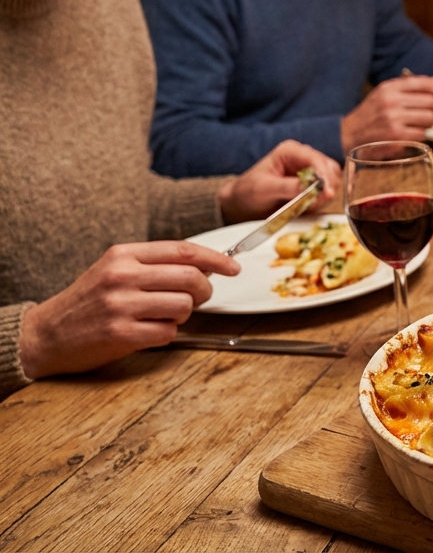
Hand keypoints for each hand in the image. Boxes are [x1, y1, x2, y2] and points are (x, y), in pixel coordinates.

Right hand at [17, 242, 240, 378]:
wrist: (46, 333)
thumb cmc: (89, 301)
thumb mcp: (116, 269)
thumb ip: (157, 264)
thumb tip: (207, 264)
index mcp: (123, 255)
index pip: (183, 250)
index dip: (216, 259)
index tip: (233, 268)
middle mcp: (122, 276)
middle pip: (191, 277)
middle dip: (203, 291)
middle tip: (195, 299)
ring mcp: (121, 305)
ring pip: (184, 306)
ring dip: (182, 315)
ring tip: (162, 316)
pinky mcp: (121, 333)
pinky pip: (169, 332)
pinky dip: (167, 334)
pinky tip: (148, 331)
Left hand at [216, 140, 340, 223]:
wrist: (243, 204)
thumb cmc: (249, 192)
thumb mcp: (265, 189)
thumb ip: (289, 187)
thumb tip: (312, 187)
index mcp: (291, 151)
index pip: (316, 159)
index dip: (324, 175)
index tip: (326, 192)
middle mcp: (303, 157)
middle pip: (329, 169)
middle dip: (327, 186)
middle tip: (318, 202)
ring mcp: (310, 170)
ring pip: (332, 180)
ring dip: (324, 195)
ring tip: (308, 206)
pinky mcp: (313, 184)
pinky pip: (327, 191)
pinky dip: (321, 201)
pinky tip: (307, 206)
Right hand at [341, 75, 432, 153]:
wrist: (349, 134)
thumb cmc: (370, 115)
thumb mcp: (385, 94)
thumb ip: (409, 87)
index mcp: (390, 87)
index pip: (425, 83)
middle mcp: (392, 101)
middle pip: (431, 102)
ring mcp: (394, 118)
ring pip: (430, 118)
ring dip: (429, 123)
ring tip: (419, 124)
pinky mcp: (397, 135)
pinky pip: (423, 133)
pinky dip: (421, 134)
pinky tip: (411, 133)